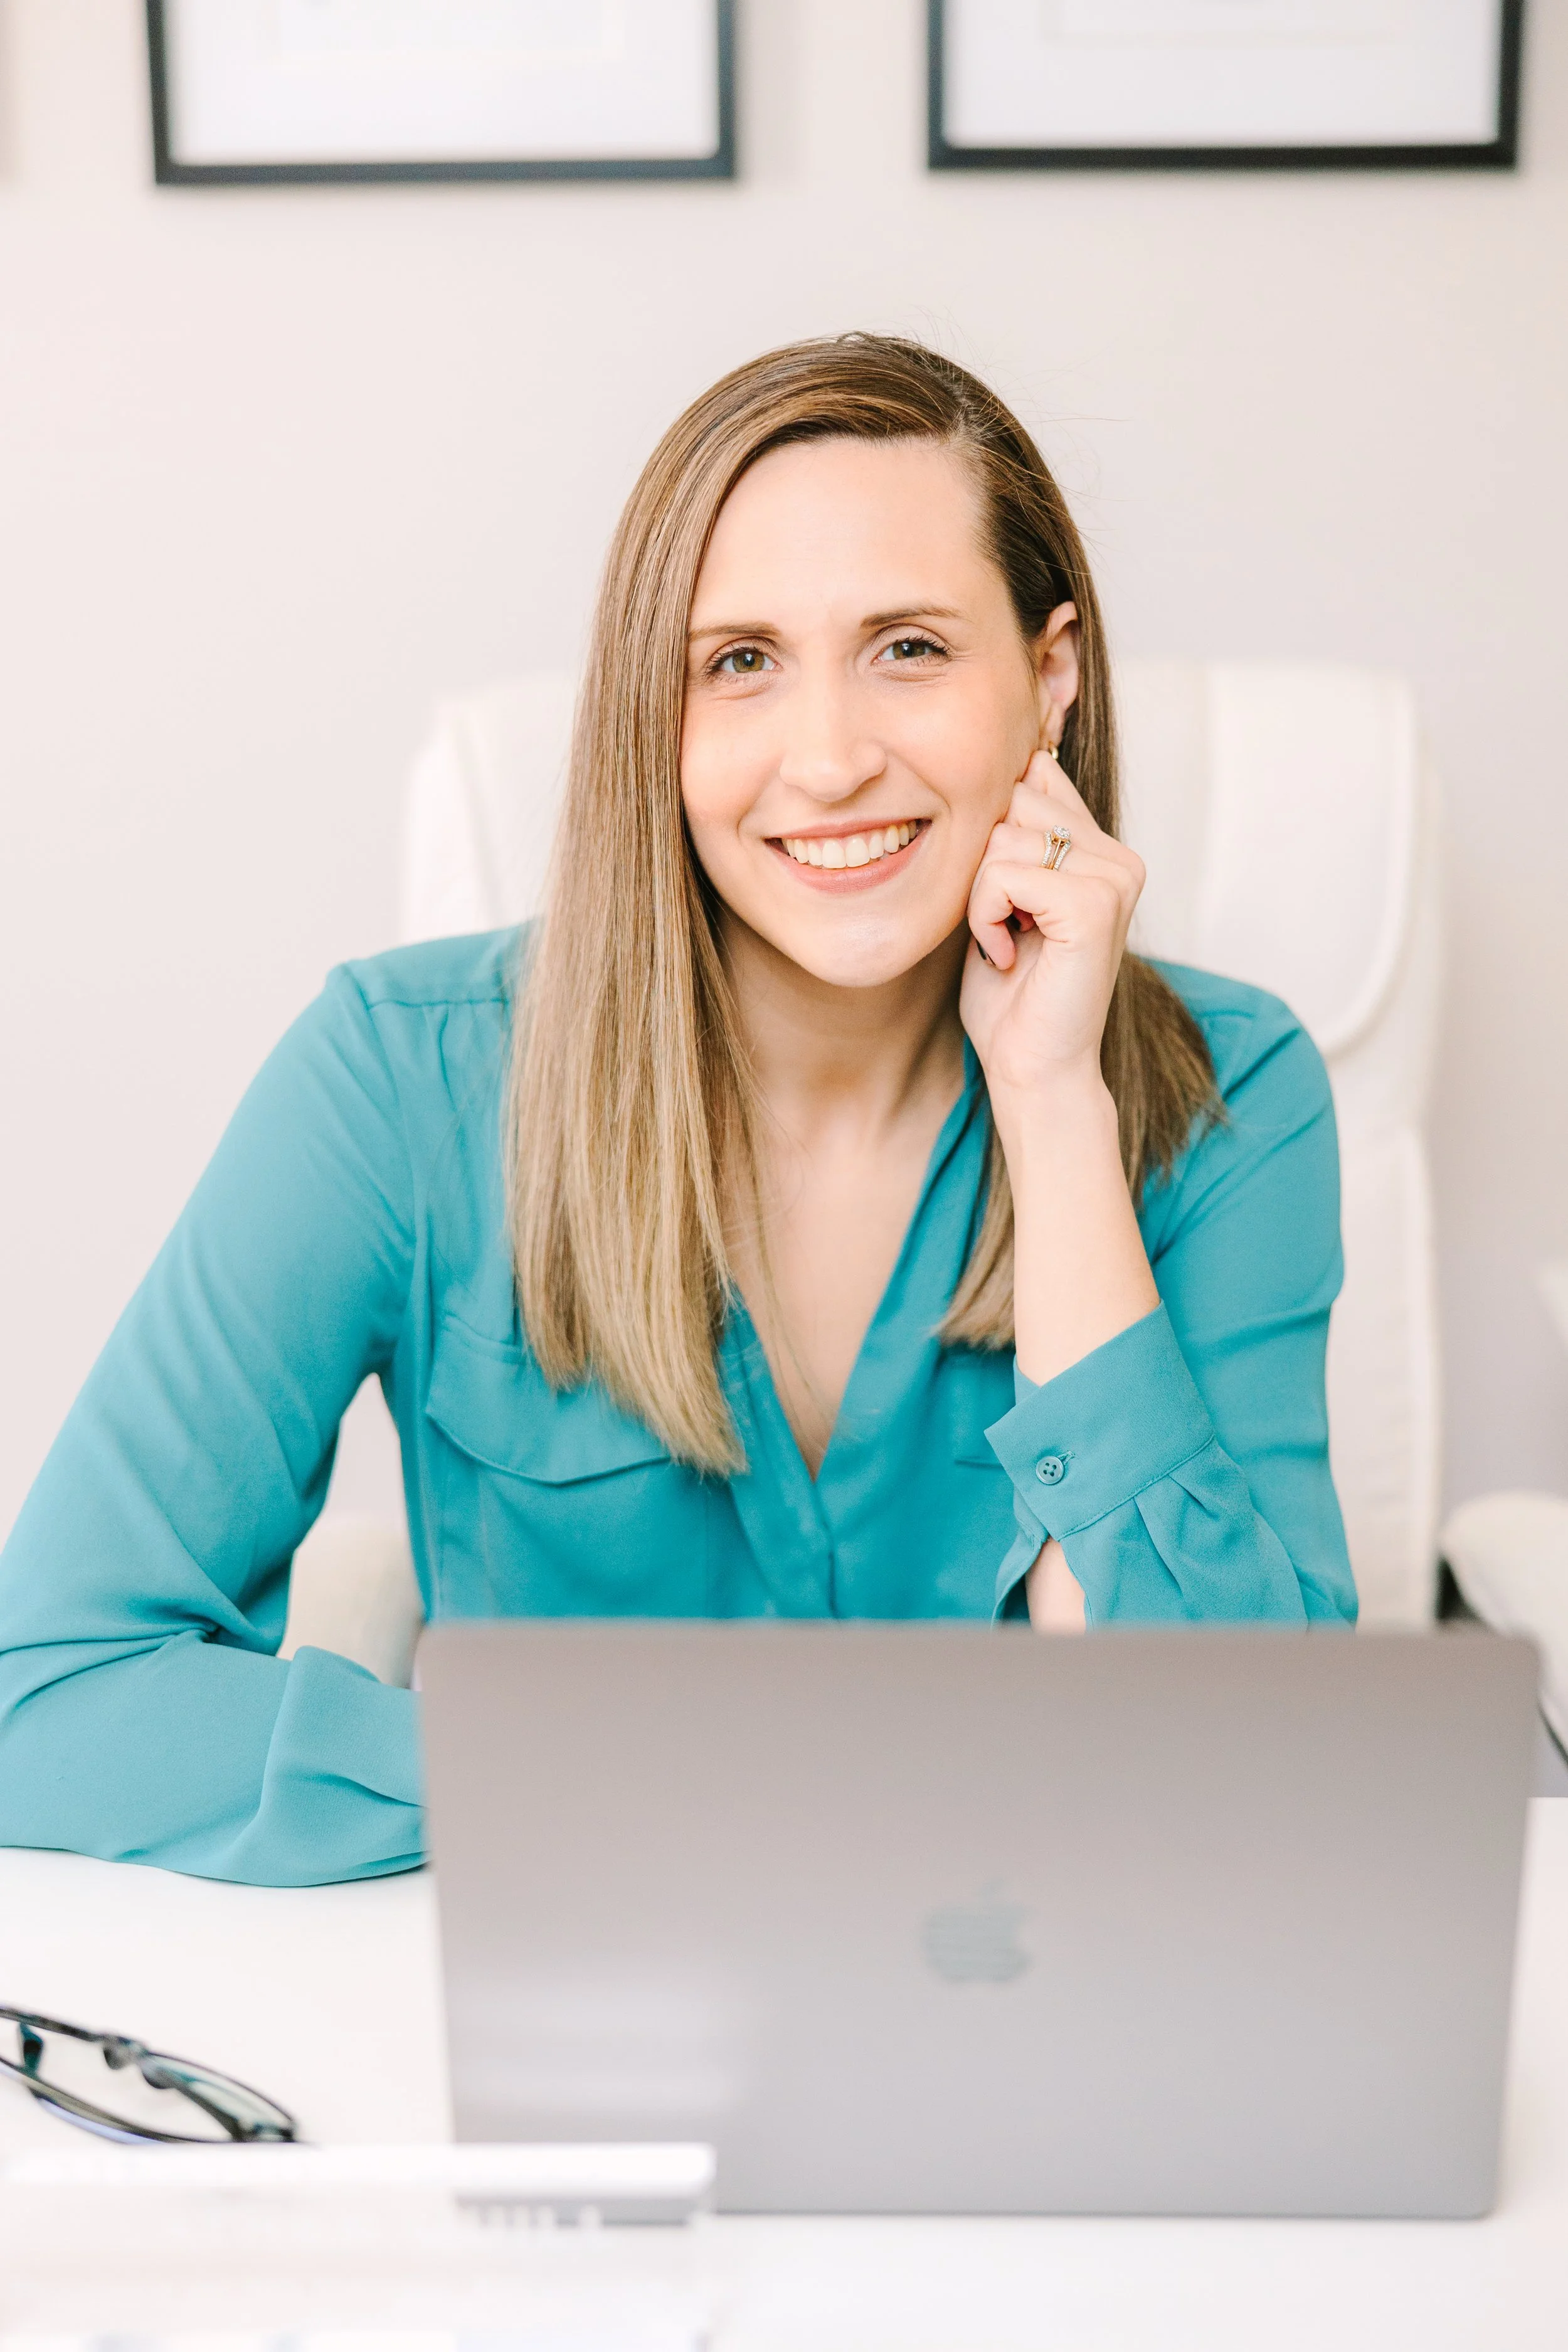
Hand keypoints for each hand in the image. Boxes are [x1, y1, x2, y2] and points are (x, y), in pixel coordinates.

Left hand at [959, 751, 1144, 1113]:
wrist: (1032, 1068)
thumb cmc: (1011, 996)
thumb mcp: (1004, 900)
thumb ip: (1009, 842)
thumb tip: (1001, 772)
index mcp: (1103, 850)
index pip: (1034, 777)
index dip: (994, 827)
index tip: (1000, 896)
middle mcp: (1119, 857)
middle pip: (1014, 798)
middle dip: (983, 863)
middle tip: (1001, 923)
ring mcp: (1114, 878)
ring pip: (1004, 836)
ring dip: (980, 896)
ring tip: (1004, 940)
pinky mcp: (1095, 904)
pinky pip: (1005, 873)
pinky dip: (986, 915)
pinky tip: (1006, 953)